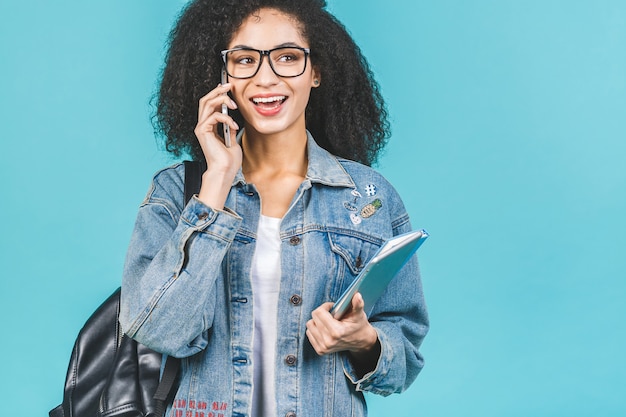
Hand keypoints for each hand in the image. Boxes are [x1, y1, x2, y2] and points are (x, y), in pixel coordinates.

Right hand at [194, 83, 241, 208]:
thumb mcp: (232, 140)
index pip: (210, 104)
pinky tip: (234, 125)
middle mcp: (203, 125)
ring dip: (221, 100)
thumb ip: (229, 128)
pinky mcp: (202, 131)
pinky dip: (226, 118)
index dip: (217, 93)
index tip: (228, 87)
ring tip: (233, 103)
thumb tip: (232, 119)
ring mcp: (201, 128)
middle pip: (205, 100)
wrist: (225, 171)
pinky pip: (213, 116)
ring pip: (207, 104)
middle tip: (229, 85)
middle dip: (217, 90)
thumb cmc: (229, 160)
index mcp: (209, 127)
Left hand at [306, 293, 378, 355]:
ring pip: (309, 325)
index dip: (325, 306)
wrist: (360, 341)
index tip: (332, 307)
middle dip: (322, 312)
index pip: (319, 313)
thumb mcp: (359, 314)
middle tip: (331, 313)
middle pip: (313, 318)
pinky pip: (309, 333)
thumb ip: (358, 304)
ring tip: (328, 321)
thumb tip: (357, 295)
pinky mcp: (320, 350)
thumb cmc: (358, 325)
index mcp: (336, 332)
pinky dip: (315, 328)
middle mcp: (328, 341)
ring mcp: (323, 347)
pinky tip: (325, 328)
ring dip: (317, 321)